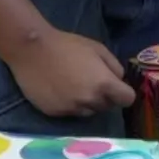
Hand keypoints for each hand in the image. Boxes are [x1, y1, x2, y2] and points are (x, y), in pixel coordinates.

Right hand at [10, 29, 136, 116]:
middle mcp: (89, 101)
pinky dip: (70, 105)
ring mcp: (71, 109)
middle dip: (105, 97)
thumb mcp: (98, 49)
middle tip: (92, 82)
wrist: (31, 50)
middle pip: (107, 107)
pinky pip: (70, 113)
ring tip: (75, 86)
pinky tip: (61, 90)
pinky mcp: (55, 113)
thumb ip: (114, 67)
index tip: (117, 88)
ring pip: (89, 112)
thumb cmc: (67, 45)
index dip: (124, 93)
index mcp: (103, 84)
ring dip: (88, 103)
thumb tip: (120, 80)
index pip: (127, 100)